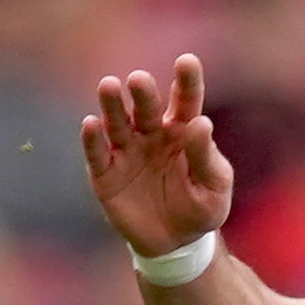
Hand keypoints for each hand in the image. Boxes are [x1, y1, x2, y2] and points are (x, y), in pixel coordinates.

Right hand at [81, 54, 236, 256]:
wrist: (176, 243)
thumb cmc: (201, 209)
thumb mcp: (214, 187)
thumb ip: (206, 157)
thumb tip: (201, 124)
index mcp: (183, 132)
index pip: (186, 101)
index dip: (186, 81)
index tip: (187, 61)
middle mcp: (151, 134)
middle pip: (145, 108)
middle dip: (142, 93)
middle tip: (139, 79)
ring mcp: (127, 152)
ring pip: (117, 123)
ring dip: (112, 105)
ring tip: (109, 85)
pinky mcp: (106, 174)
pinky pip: (97, 154)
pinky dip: (92, 139)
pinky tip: (90, 123)